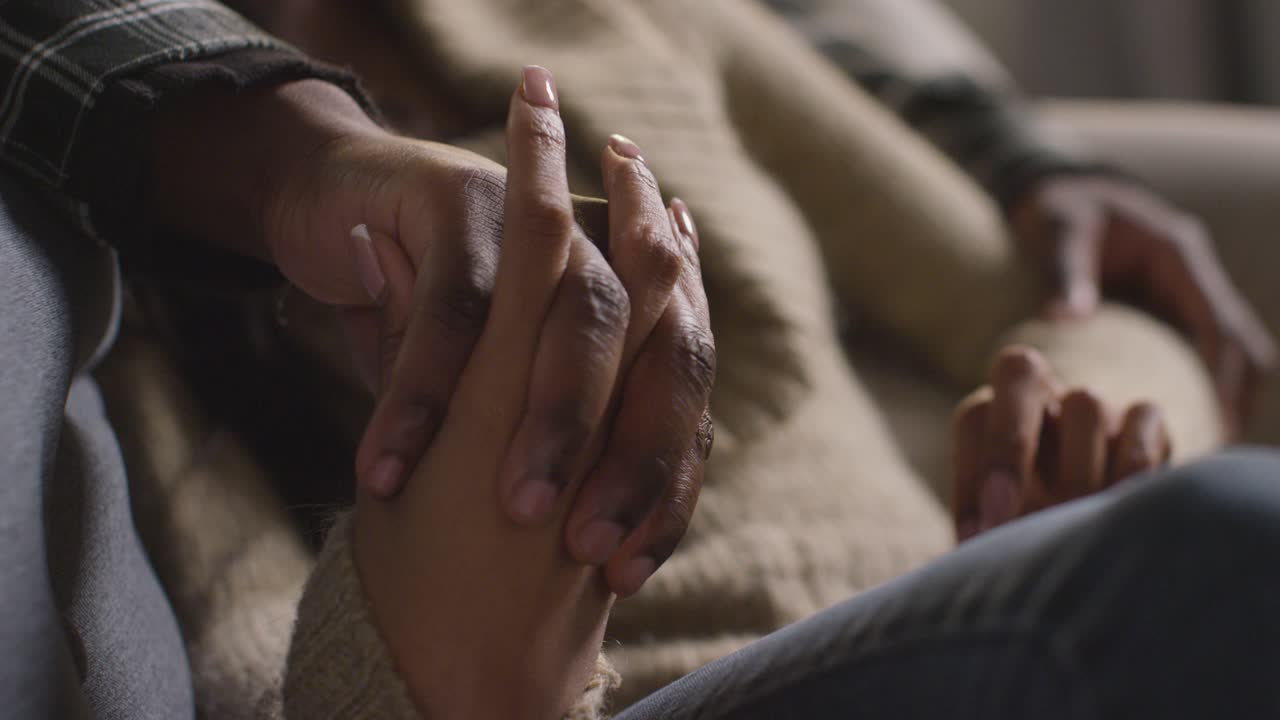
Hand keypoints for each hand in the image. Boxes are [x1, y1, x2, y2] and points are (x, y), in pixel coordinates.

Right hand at [145, 72, 712, 596]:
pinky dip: (427, 391)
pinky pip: (457, 306)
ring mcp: (544, 220)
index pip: (679, 402)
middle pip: (659, 353)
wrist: (336, 200)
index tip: (629, 574)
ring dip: (558, 419)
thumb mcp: (488, 395)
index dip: (667, 486)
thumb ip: (542, 446)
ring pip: (581, 318)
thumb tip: (591, 559)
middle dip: (637, 457)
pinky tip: (393, 466)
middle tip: (590, 546)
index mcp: (628, 305)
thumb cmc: (426, 323)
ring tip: (522, 510)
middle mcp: (603, 256)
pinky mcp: (462, 200)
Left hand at [951, 346, 1171, 541]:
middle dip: (1007, 447)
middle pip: (1019, 371)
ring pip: (1084, 404)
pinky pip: (1144, 418)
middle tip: (1003, 521)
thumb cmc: (1034, 535)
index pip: (976, 416)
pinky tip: (1121, 516)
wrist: (1103, 538)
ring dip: (1076, 474)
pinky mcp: (1148, 424)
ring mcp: (1098, 408)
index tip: (977, 537)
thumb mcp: (1003, 534)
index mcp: (996, 417)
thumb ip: (986, 533)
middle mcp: (1044, 401)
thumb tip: (971, 552)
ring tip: (1070, 529)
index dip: (970, 476)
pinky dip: (1133, 467)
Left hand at [1009, 175, 1275, 433]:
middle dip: (1235, 393)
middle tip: (1212, 444)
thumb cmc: (1059, 207)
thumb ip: (1063, 271)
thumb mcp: (1059, 230)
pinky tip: (1172, 423)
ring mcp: (1183, 294)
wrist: (1056, 188)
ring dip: (1222, 394)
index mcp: (1178, 256)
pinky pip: (1195, 351)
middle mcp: (1191, 277)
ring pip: (1227, 350)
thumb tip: (1060, 317)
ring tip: (1199, 444)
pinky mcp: (1165, 310)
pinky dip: (1195, 384)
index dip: (1222, 372)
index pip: (1220, 322)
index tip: (1213, 416)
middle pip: (1240, 343)